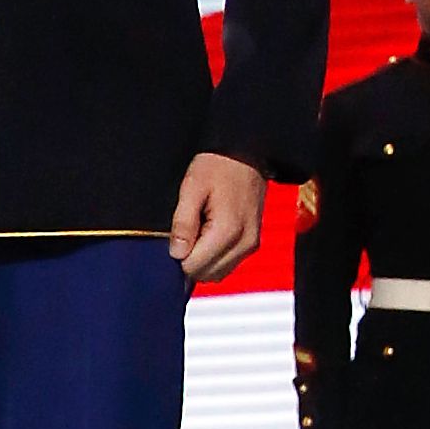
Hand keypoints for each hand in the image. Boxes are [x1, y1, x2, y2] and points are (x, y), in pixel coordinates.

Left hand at [168, 153, 266, 280]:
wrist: (246, 154)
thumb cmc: (218, 166)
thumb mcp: (192, 187)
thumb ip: (183, 223)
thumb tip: (177, 254)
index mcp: (228, 231)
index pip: (194, 267)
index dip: (178, 255)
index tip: (178, 234)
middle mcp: (244, 244)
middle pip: (206, 274)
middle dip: (190, 260)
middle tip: (187, 232)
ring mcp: (251, 245)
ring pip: (217, 274)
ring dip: (202, 261)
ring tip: (198, 232)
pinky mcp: (252, 244)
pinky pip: (227, 265)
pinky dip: (214, 259)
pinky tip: (208, 236)